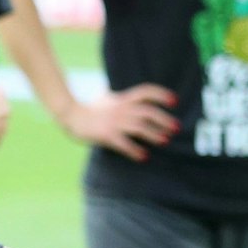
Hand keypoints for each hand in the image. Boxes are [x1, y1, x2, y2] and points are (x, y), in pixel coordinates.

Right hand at [61, 84, 178, 160]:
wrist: (71, 115)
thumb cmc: (90, 109)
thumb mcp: (107, 98)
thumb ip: (122, 97)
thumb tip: (135, 97)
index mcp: (123, 98)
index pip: (147, 91)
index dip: (162, 95)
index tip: (175, 102)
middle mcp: (122, 109)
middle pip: (148, 112)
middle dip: (165, 120)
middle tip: (176, 128)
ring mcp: (114, 122)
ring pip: (140, 127)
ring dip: (155, 134)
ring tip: (165, 141)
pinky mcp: (106, 135)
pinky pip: (124, 144)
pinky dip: (135, 151)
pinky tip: (144, 156)